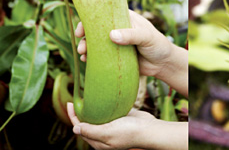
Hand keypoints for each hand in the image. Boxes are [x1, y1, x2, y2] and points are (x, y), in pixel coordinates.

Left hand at [67, 102, 187, 149]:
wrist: (149, 129)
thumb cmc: (129, 133)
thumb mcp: (107, 133)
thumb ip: (91, 131)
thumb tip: (74, 128)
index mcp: (98, 141)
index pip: (80, 128)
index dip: (73, 116)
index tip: (70, 102)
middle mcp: (103, 135)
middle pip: (87, 122)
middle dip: (80, 111)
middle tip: (77, 97)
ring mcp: (112, 126)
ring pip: (97, 116)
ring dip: (91, 107)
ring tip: (87, 95)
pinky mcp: (120, 118)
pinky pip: (108, 112)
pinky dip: (103, 105)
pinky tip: (102, 97)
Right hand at [76, 10, 172, 77]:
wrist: (163, 64)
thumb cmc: (157, 45)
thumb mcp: (146, 37)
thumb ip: (131, 35)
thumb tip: (112, 35)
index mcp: (124, 17)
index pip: (103, 14)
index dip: (89, 20)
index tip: (81, 30)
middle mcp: (118, 28)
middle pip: (96, 29)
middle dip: (85, 37)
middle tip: (82, 46)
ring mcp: (115, 42)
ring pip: (96, 43)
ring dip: (86, 47)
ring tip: (83, 55)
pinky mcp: (115, 56)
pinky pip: (100, 55)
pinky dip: (91, 57)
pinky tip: (86, 61)